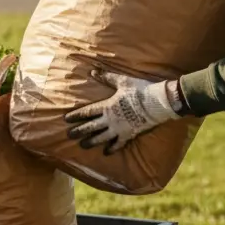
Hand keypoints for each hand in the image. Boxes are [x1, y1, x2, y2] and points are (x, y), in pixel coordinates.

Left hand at [65, 69, 180, 154]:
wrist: (158, 102)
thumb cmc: (139, 90)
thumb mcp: (121, 81)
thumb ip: (106, 77)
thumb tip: (93, 71)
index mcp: (107, 106)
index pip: (87, 112)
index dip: (76, 116)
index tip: (66, 120)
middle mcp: (110, 120)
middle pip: (91, 127)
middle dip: (79, 131)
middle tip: (69, 136)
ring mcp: (119, 128)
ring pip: (102, 137)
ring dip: (91, 142)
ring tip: (83, 146)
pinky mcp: (129, 134)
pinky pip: (119, 144)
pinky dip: (112, 148)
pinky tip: (106, 152)